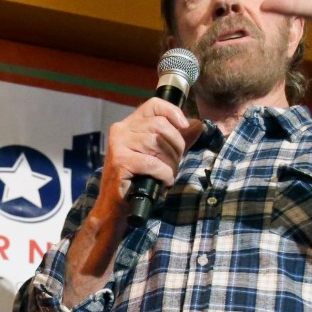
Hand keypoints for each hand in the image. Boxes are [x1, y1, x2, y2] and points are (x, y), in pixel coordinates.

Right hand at [93, 99, 201, 219]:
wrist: (114, 206)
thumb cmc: (137, 179)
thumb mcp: (158, 155)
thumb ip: (175, 139)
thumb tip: (197, 124)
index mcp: (129, 124)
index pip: (153, 105)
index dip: (172, 111)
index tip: (184, 126)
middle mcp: (121, 130)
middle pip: (160, 125)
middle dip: (176, 145)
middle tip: (175, 162)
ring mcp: (118, 145)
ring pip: (157, 143)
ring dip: (170, 162)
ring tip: (168, 174)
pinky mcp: (120, 162)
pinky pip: (152, 163)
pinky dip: (164, 174)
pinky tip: (163, 181)